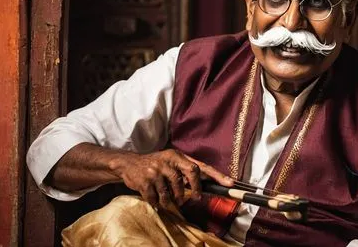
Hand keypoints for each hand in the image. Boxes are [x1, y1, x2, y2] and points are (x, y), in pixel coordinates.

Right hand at [112, 149, 233, 208]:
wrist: (128, 164)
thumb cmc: (154, 165)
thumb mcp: (170, 162)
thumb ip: (185, 171)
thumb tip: (204, 185)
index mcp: (177, 156)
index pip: (200, 166)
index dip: (216, 175)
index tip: (229, 183)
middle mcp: (168, 161)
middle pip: (190, 176)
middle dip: (194, 190)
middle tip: (194, 198)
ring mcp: (156, 171)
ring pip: (172, 193)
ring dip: (172, 201)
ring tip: (168, 199)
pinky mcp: (145, 181)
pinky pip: (157, 199)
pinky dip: (157, 203)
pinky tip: (154, 198)